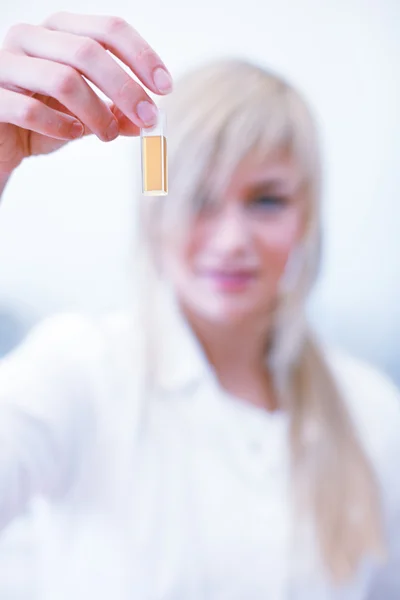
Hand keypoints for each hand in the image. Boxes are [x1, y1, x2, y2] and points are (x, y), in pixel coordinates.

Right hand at [0, 11, 172, 173]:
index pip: (108, 29)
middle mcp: (31, 38)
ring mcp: (5, 64)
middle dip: (126, 88)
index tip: (165, 87)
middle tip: (147, 119)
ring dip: (97, 113)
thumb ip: (115, 114)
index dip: (142, 56)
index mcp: (59, 32)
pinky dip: (60, 127)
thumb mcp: (86, 117)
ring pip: (64, 79)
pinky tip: (72, 134)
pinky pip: (30, 109)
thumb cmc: (43, 121)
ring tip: (107, 135)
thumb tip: (147, 121)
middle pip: (89, 52)